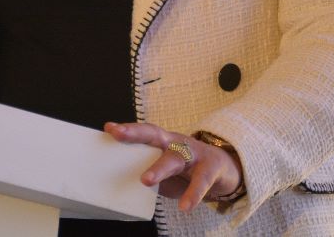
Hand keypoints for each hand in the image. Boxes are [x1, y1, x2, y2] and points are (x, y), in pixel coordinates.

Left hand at [104, 121, 242, 211]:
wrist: (224, 168)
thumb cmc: (187, 168)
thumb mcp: (167, 166)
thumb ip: (149, 170)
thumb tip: (120, 185)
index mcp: (164, 141)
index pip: (144, 132)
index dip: (128, 130)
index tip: (109, 128)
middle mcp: (177, 142)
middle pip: (155, 134)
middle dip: (136, 133)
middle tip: (118, 134)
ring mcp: (194, 153)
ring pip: (175, 158)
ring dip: (160, 168)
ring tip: (145, 180)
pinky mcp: (211, 168)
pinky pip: (201, 182)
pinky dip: (193, 194)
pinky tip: (185, 206)